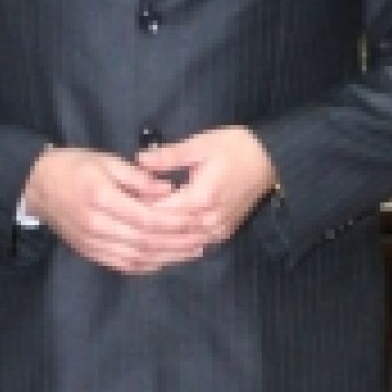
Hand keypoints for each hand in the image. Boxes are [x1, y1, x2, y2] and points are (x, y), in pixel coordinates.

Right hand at [21, 146, 212, 274]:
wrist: (38, 185)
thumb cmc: (74, 166)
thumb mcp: (107, 160)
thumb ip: (139, 178)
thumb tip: (169, 191)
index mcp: (101, 198)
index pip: (147, 218)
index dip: (176, 222)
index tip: (198, 220)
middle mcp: (96, 225)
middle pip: (145, 241)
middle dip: (178, 242)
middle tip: (203, 239)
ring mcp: (91, 243)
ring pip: (136, 257)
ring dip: (168, 257)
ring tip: (192, 251)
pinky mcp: (90, 252)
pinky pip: (122, 265)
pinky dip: (147, 265)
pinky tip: (166, 260)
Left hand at [136, 127, 278, 251]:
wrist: (270, 160)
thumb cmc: (235, 148)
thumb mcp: (200, 144)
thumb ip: (169, 156)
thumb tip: (139, 160)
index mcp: (201, 197)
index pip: (160, 212)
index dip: (138, 209)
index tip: (121, 203)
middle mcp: (209, 220)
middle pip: (168, 233)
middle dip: (145, 229)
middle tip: (123, 222)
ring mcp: (217, 231)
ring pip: (180, 246)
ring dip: (159, 244)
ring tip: (136, 239)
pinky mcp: (222, 234)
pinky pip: (194, 247)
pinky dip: (175, 247)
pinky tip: (160, 246)